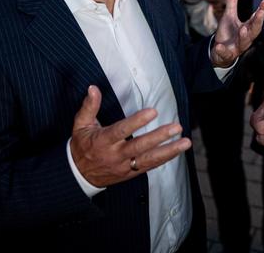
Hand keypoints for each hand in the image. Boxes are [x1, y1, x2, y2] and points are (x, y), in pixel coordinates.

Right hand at [70, 85, 190, 186]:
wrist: (78, 175)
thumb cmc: (81, 146)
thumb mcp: (80, 125)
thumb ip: (89, 106)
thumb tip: (93, 88)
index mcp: (103, 141)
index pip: (122, 131)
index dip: (137, 121)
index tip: (153, 112)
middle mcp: (115, 155)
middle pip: (140, 146)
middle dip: (159, 137)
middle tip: (176, 127)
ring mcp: (124, 166)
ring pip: (149, 159)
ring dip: (169, 151)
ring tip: (185, 142)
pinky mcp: (130, 173)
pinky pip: (150, 166)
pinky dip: (165, 158)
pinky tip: (178, 150)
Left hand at [210, 0, 263, 67]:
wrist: (220, 53)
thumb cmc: (228, 33)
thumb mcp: (229, 15)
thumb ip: (233, 0)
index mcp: (248, 27)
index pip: (257, 18)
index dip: (262, 10)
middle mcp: (245, 37)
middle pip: (254, 30)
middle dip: (258, 22)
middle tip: (260, 13)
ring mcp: (237, 47)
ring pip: (244, 43)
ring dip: (244, 36)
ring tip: (243, 29)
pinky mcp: (227, 55)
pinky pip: (226, 54)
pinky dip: (223, 51)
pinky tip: (219, 46)